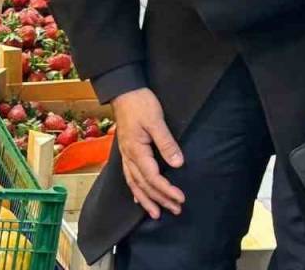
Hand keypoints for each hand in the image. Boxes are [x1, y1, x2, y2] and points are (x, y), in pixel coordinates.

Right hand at [113, 87, 185, 218]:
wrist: (123, 91)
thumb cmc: (140, 104)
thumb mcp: (156, 121)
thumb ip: (166, 143)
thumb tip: (178, 164)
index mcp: (136, 150)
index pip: (152, 177)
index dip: (166, 190)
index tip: (180, 198)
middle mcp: (129, 156)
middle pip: (143, 184)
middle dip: (159, 199)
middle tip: (175, 210)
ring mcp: (125, 155)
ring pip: (134, 184)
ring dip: (145, 200)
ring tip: (156, 214)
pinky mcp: (126, 151)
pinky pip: (128, 176)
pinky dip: (134, 190)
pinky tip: (138, 198)